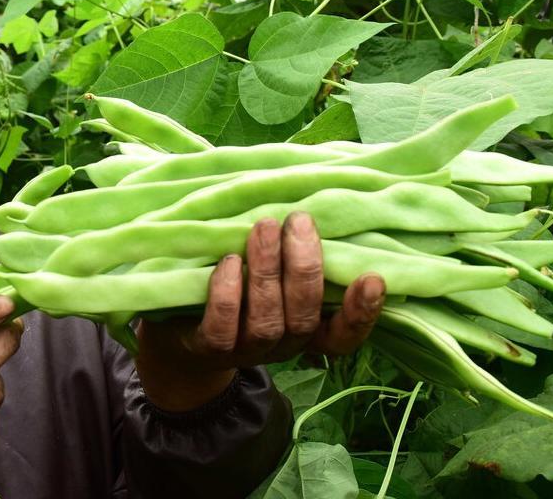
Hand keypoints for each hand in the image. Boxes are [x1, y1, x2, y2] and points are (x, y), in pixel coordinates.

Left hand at [135, 213, 385, 411]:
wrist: (179, 331)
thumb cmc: (238, 287)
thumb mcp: (273, 273)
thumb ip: (293, 251)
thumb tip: (311, 201)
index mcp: (307, 330)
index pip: (344, 335)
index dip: (362, 312)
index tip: (373, 277)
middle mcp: (283, 345)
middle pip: (305, 317)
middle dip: (305, 267)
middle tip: (299, 221)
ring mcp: (246, 351)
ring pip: (267, 321)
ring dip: (267, 271)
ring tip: (264, 227)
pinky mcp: (207, 349)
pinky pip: (222, 329)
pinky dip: (228, 294)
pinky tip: (229, 262)